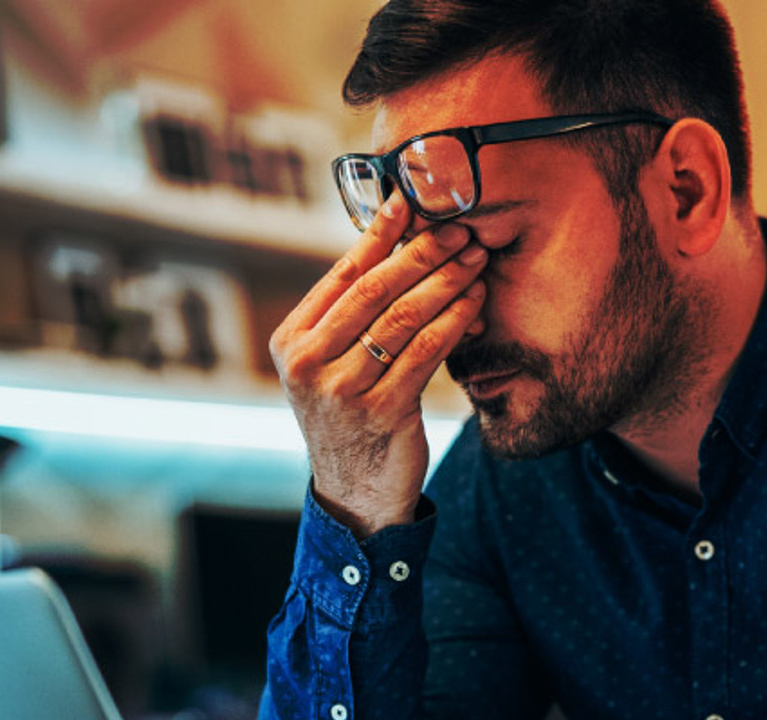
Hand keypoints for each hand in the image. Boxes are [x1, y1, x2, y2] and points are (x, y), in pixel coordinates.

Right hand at [270, 194, 487, 537]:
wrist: (355, 493)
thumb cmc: (352, 415)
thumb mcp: (334, 363)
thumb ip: (352, 315)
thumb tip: (397, 243)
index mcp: (291, 340)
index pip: (341, 274)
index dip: (378, 233)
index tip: (409, 199)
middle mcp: (307, 363)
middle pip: (373, 290)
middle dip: (421, 252)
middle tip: (457, 227)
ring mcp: (341, 389)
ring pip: (402, 318)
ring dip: (445, 282)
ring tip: (474, 258)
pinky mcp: (380, 411)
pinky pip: (426, 352)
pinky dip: (454, 321)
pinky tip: (475, 302)